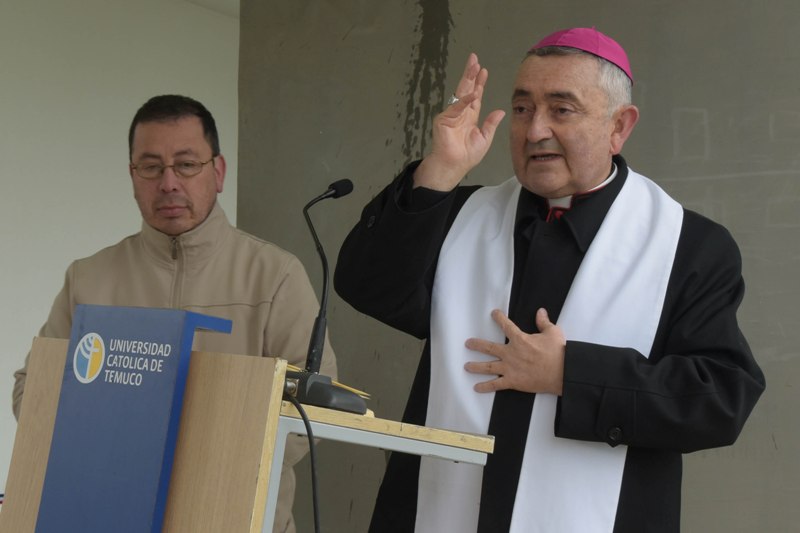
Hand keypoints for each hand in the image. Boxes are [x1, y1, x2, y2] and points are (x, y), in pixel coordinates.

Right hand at [413, 53, 505, 190]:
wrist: (454, 166)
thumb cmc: (467, 156)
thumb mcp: (485, 138)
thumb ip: (491, 124)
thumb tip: (500, 111)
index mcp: (470, 117)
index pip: (475, 96)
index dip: (479, 83)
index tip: (484, 71)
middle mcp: (460, 113)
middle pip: (466, 89)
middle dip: (470, 74)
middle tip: (474, 59)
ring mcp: (450, 115)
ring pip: (460, 93)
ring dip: (467, 79)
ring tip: (473, 66)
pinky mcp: (443, 120)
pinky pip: (455, 107)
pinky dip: (464, 100)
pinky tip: (473, 93)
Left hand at [464, 308, 565, 394]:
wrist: (562, 372)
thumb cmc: (558, 352)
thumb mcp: (553, 332)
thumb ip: (544, 322)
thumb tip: (541, 311)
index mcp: (520, 340)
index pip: (506, 326)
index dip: (499, 318)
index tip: (493, 313)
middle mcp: (511, 353)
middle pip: (489, 348)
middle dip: (477, 345)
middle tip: (468, 343)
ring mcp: (510, 368)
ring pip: (489, 367)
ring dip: (476, 366)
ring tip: (466, 366)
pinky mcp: (513, 381)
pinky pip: (496, 385)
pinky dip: (486, 387)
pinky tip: (477, 387)